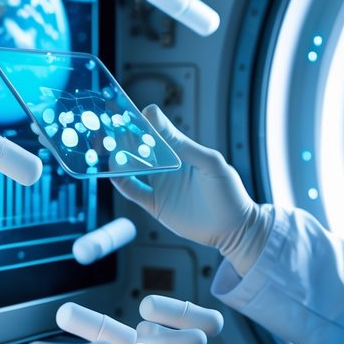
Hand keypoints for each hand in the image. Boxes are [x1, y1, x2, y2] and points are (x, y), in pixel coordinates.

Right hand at [112, 105, 260, 258]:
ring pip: (133, 167)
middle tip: (111, 130)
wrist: (233, 228)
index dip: (143, 121)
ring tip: (110, 151)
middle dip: (126, 137)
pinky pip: (134, 191)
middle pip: (140, 146)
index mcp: (181, 150)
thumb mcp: (210, 164)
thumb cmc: (228, 192)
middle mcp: (167, 164)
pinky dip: (122, 182)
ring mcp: (160, 184)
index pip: (157, 129)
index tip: (129, 115)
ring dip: (121, 158)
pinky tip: (114, 175)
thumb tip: (160, 123)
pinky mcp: (155, 204)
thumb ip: (186, 146)